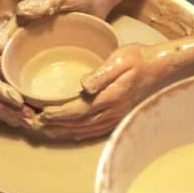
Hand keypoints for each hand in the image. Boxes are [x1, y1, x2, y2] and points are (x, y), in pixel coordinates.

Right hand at [0, 0, 113, 66]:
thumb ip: (44, 3)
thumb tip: (21, 11)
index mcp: (31, 13)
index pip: (13, 26)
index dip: (3, 38)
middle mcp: (35, 28)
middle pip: (16, 43)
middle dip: (5, 55)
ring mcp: (45, 40)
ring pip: (27, 53)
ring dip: (17, 65)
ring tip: (9, 77)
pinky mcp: (57, 49)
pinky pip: (44, 60)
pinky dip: (37, 70)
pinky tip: (34, 82)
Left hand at [36, 43, 176, 139]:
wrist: (160, 68)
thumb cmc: (139, 59)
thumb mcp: (120, 59)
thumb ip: (101, 74)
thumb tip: (83, 86)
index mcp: (110, 97)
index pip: (77, 111)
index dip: (57, 115)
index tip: (40, 114)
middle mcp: (111, 112)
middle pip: (77, 125)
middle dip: (54, 126)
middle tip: (33, 124)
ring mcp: (115, 118)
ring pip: (83, 131)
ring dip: (63, 132)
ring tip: (44, 130)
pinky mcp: (117, 118)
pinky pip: (93, 131)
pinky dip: (77, 134)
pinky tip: (68, 133)